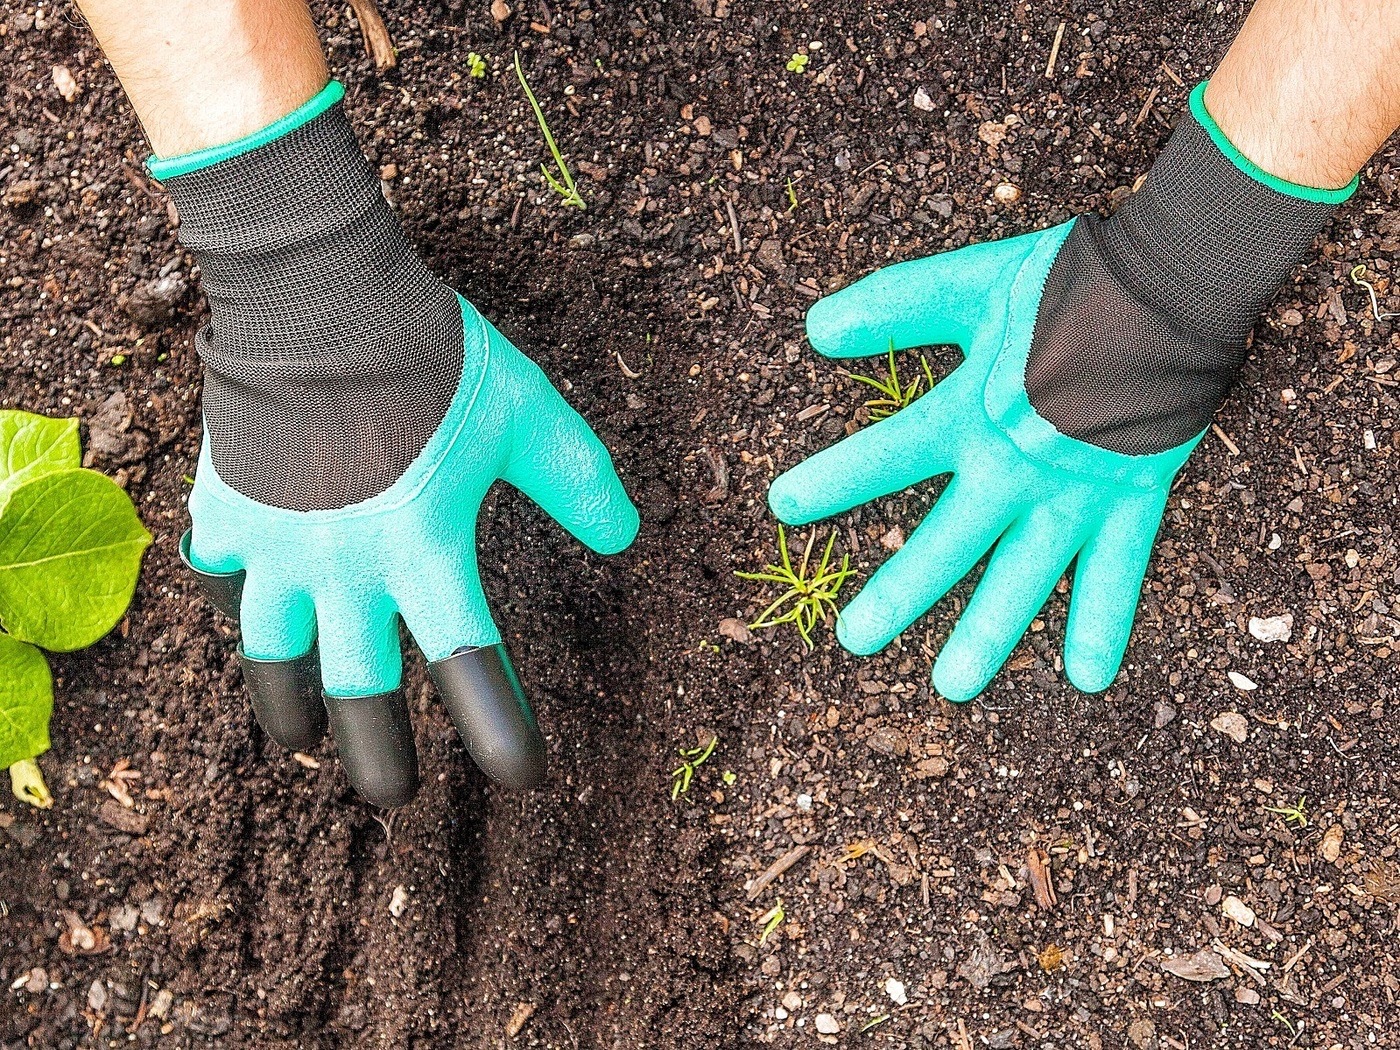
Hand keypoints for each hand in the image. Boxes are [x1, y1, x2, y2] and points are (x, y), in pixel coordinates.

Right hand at [166, 83, 637, 805]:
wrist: (321, 294)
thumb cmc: (434, 354)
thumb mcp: (528, 415)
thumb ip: (579, 482)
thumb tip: (628, 539)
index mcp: (424, 548)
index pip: (469, 664)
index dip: (499, 728)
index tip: (524, 780)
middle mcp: (345, 565)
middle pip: (357, 692)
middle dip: (377, 756)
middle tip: (393, 797)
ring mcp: (275, 543)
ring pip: (270, 657)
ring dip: (289, 707)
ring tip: (299, 741)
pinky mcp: (226, 508)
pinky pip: (220, 577)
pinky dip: (233, 604)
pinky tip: (242, 615)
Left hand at [769, 84, 1347, 700]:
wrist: (1170, 286)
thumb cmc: (1067, 282)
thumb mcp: (969, 282)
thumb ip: (894, 306)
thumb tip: (813, 330)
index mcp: (970, 413)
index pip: (888, 455)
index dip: (833, 481)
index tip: (782, 510)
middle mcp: (1014, 467)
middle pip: (946, 543)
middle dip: (898, 594)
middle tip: (854, 639)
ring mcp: (1073, 492)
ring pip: (1022, 577)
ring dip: (988, 634)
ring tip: (952, 686)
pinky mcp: (1129, 502)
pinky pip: (1115, 574)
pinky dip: (1102, 624)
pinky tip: (1085, 679)